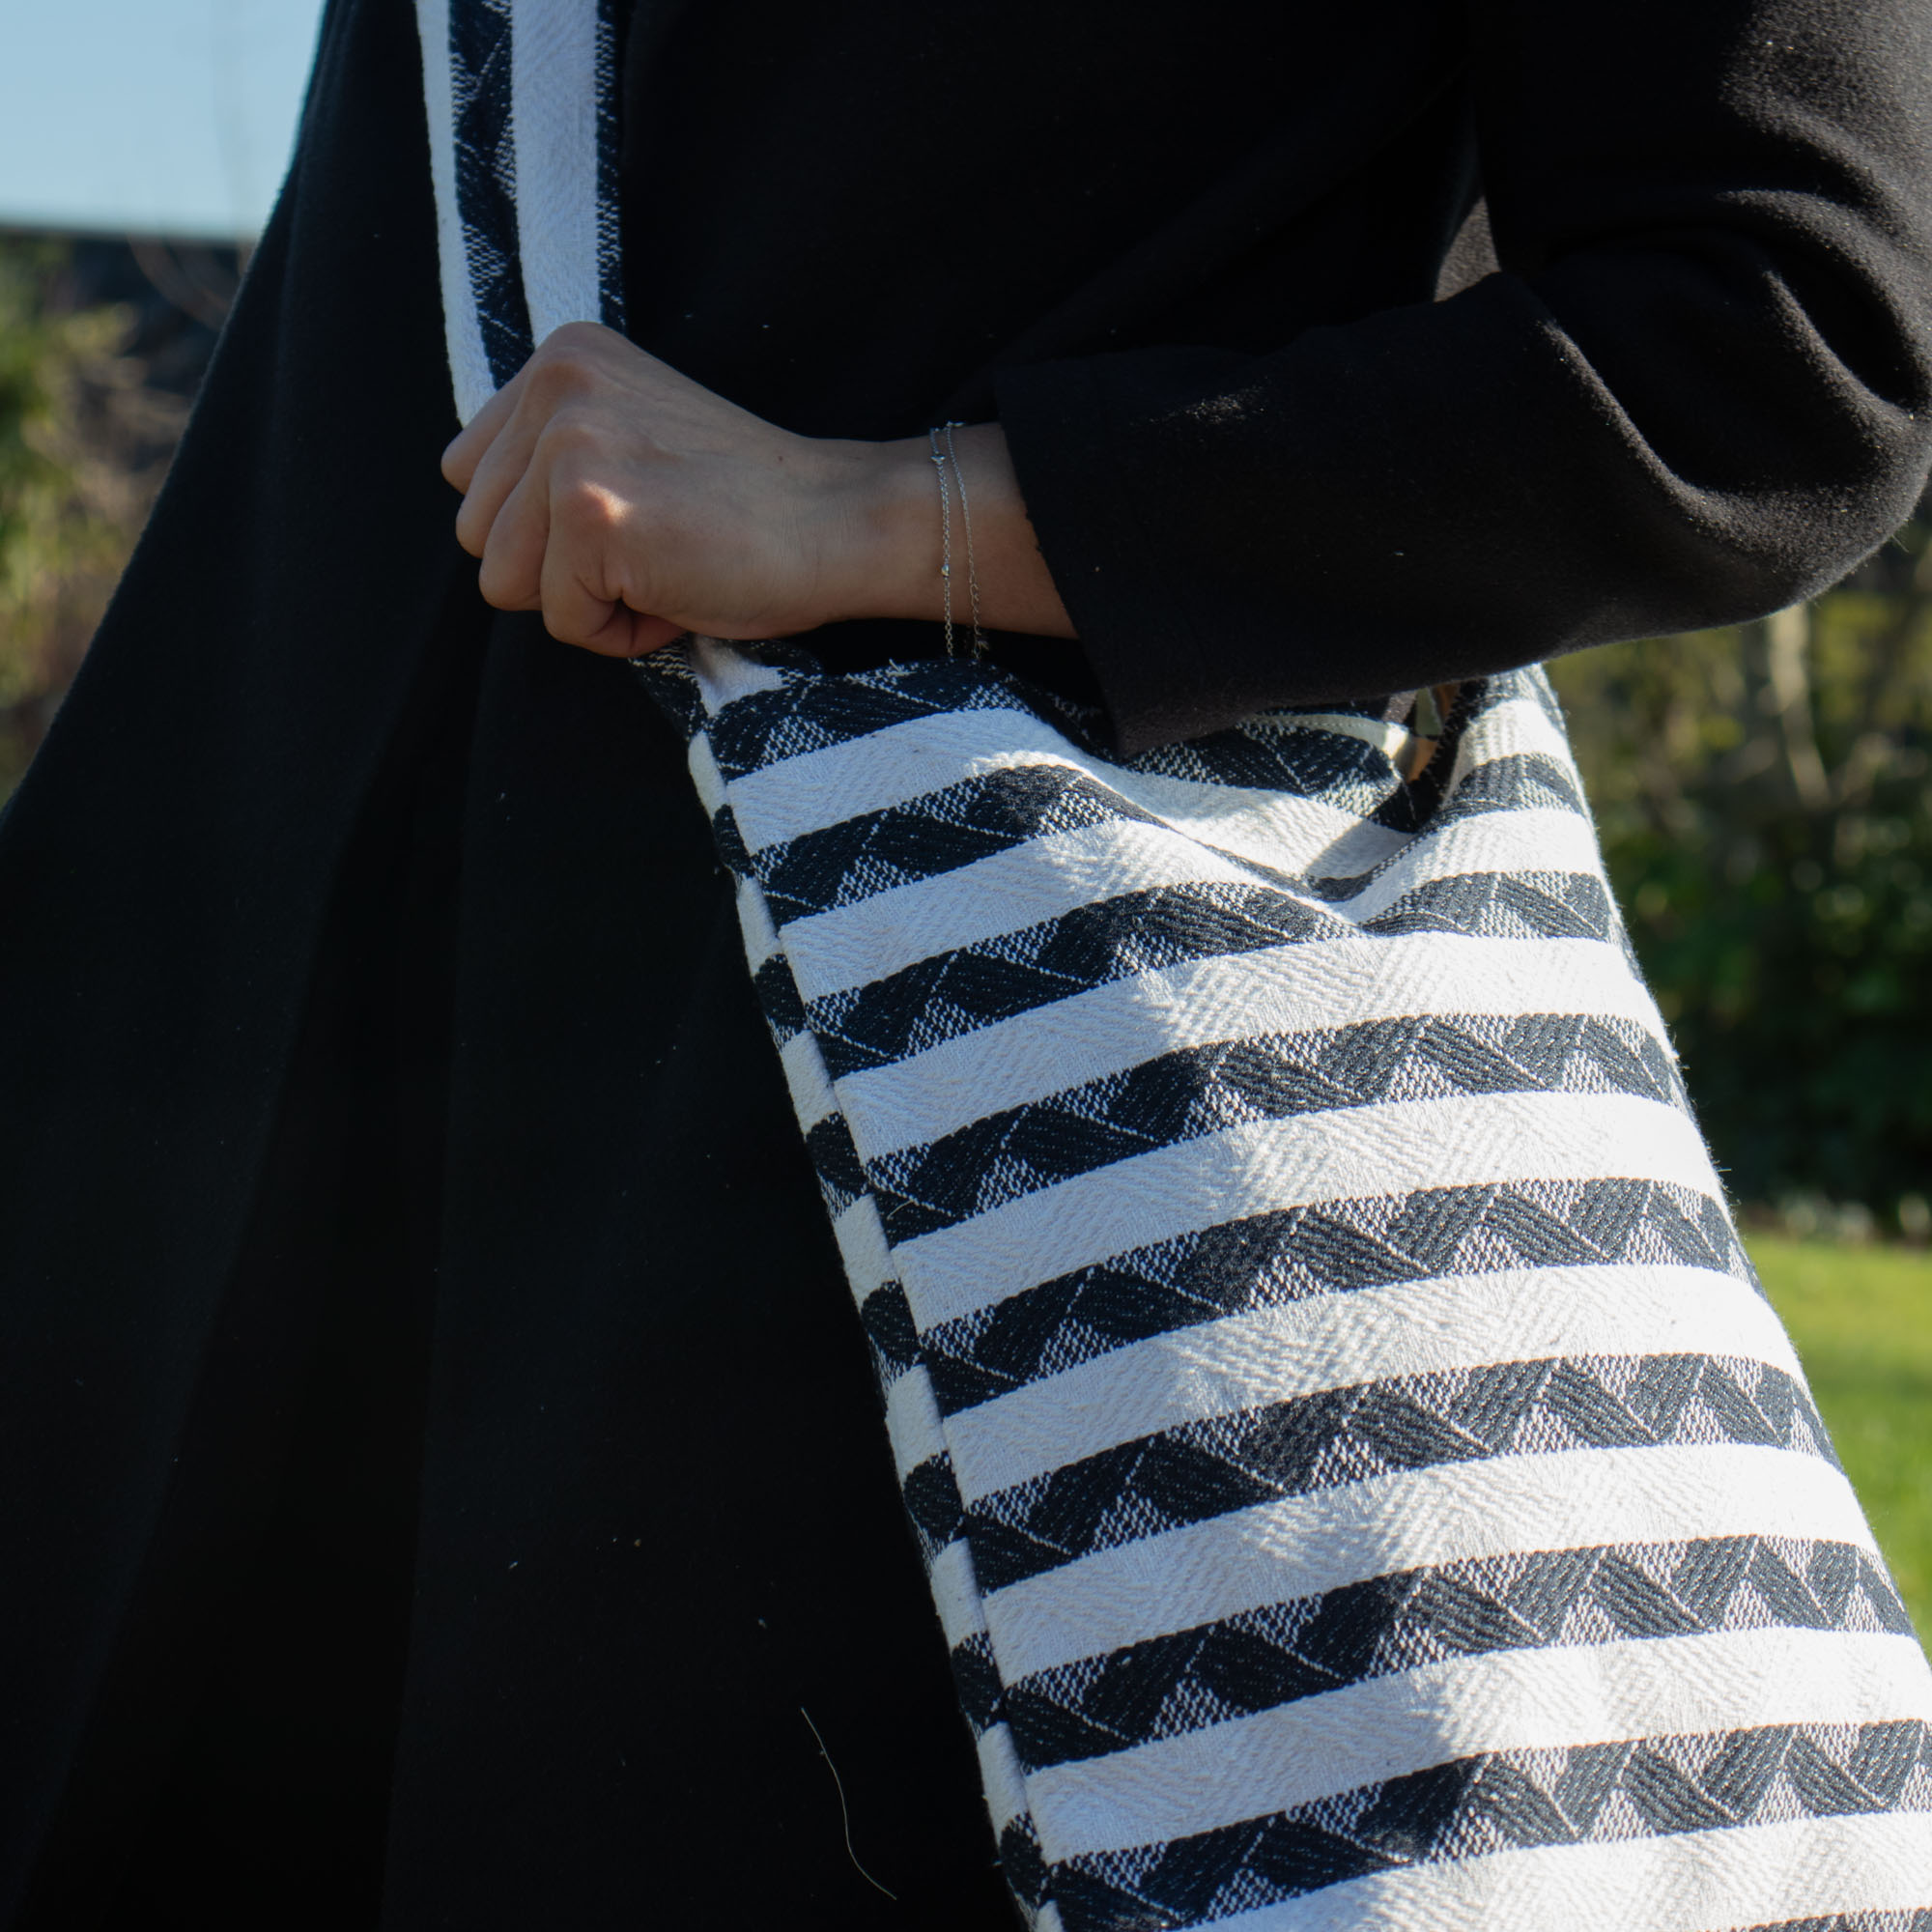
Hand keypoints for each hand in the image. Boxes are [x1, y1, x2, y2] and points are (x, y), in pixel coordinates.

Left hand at [440, 322, 1073, 655]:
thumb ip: (551, 457)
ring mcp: (569, 446)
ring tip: (664, 568)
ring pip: (503, 582)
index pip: (471, 480)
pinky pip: (560, 620)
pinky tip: (681, 591)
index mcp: (561, 359)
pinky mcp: (591, 514)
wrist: (840, 524)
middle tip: (656, 548)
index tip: (635, 519)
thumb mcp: (631, 442)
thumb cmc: (749, 509)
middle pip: (477, 533)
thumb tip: (485, 532)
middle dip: (558, 570)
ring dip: (587, 601)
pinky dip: (620, 632)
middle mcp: (555, 387)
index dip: (545, 529)